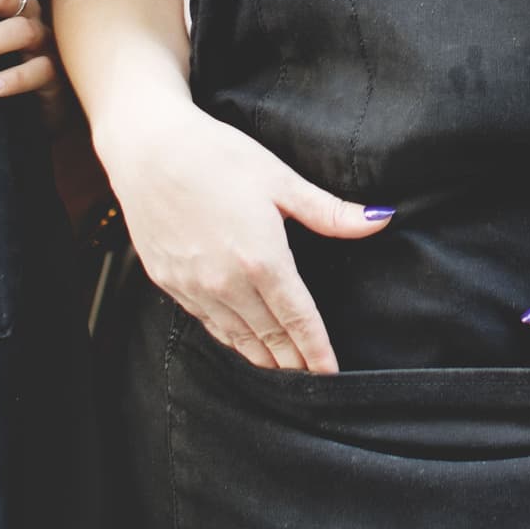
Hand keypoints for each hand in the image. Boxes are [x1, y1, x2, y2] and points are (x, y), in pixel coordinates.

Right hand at [98, 99, 390, 374]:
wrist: (149, 149)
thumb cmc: (217, 155)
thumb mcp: (281, 180)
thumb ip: (330, 211)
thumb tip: (381, 219)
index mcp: (261, 260)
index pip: (298, 319)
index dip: (317, 350)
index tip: (331, 374)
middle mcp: (226, 284)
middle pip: (269, 337)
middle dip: (293, 362)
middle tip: (313, 379)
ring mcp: (194, 287)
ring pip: (236, 337)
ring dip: (263, 357)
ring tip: (283, 370)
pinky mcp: (169, 283)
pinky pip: (207, 324)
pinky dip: (229, 339)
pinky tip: (241, 342)